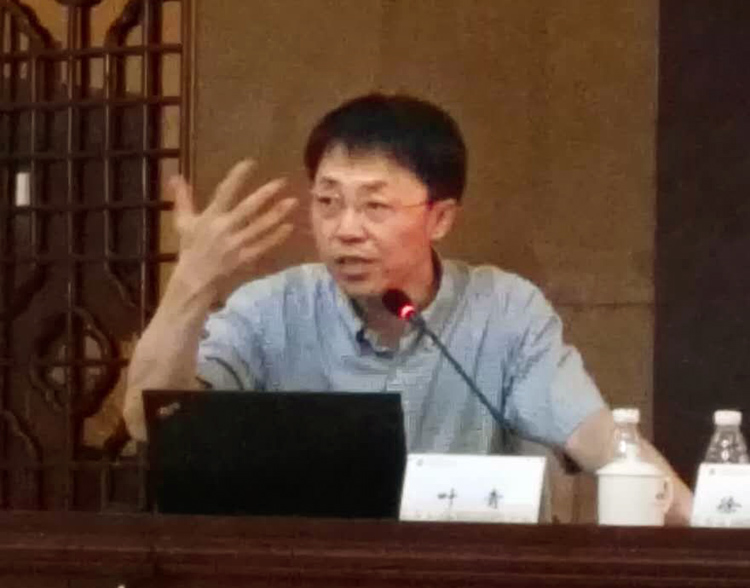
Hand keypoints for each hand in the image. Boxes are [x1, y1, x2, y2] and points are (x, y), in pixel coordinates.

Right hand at [169, 159, 296, 304]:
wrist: (194, 280)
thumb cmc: (190, 249)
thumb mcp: (184, 223)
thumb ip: (183, 199)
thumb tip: (176, 176)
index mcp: (210, 217)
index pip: (224, 192)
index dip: (237, 177)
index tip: (250, 163)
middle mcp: (223, 229)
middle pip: (247, 209)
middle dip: (264, 195)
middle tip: (281, 182)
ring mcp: (235, 245)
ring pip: (259, 227)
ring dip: (276, 214)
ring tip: (292, 201)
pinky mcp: (244, 258)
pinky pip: (263, 246)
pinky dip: (276, 237)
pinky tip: (289, 227)